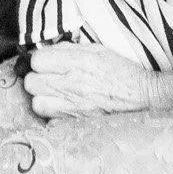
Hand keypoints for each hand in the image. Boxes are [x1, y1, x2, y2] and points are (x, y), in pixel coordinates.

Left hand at [24, 42, 172, 117]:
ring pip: (36, 103)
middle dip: (36, 78)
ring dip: (42, 99)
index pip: (36, 60)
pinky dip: (52, 116)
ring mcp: (71, 107)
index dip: (39, 60)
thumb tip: (47, 50)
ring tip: (53, 95)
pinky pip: (49, 121)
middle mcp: (70, 84)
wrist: (142, 98)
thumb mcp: (96, 50)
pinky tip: (62, 109)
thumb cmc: (120, 72)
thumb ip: (68, 49)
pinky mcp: (75, 124)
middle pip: (31, 82)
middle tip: (48, 78)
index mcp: (76, 62)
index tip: (45, 62)